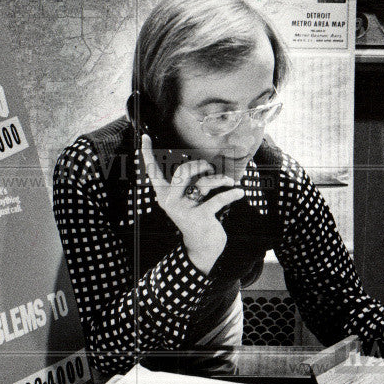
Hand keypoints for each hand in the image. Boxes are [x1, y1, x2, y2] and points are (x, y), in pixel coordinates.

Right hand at [140, 133, 245, 274]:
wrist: (203, 247)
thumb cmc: (198, 216)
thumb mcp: (191, 198)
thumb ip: (191, 182)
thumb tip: (206, 164)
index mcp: (164, 194)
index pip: (152, 171)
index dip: (147, 153)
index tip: (144, 137)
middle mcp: (169, 201)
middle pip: (183, 172)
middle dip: (200, 165)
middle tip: (210, 169)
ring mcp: (182, 210)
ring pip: (202, 183)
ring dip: (219, 179)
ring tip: (229, 180)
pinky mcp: (198, 218)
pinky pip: (217, 200)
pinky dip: (231, 194)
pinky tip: (240, 192)